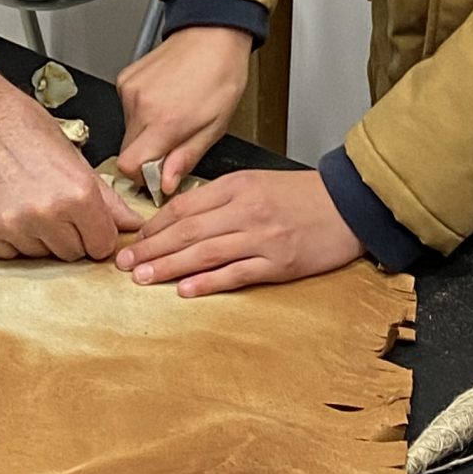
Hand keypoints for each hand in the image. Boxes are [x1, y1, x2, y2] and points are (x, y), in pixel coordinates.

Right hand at [0, 89, 141, 261]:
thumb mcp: (74, 157)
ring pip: (41, 256)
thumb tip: (132, 223)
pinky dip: (11, 239)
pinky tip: (8, 208)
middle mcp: (48, 214)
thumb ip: (106, 197)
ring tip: (27, 202)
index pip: (102, 245)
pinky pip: (10, 255)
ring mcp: (15, 225)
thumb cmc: (23, 127)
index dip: (96, 233)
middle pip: (73, 253)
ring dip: (39, 237)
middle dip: (69, 235)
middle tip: (52, 204)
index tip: (87, 223)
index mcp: (78, 193)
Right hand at [116, 24, 253, 193]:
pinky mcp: (125, 79)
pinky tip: (164, 100)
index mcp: (163, 121)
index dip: (143, 177)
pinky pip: (127, 109)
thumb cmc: (221, 75)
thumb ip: (186, 158)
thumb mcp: (215, 127)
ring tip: (173, 115)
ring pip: (127, 131)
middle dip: (148, 156)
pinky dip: (142, 112)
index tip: (160, 174)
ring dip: (146, 132)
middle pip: (127, 151)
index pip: (129, 166)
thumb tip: (165, 184)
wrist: (212, 34)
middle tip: (174, 143)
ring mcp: (129, 90)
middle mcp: (140, 105)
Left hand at [116, 168, 361, 296]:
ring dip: (170, 267)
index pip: (184, 207)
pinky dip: (209, 282)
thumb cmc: (301, 195)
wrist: (348, 204)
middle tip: (124, 264)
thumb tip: (182, 217)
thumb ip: (221, 198)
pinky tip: (185, 290)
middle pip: (188, 230)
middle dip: (152, 248)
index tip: (133, 241)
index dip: (155, 226)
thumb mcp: (257, 183)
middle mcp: (245, 210)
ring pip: (205, 252)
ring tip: (143, 279)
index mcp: (236, 187)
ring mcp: (262, 237)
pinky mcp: (279, 262)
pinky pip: (237, 273)